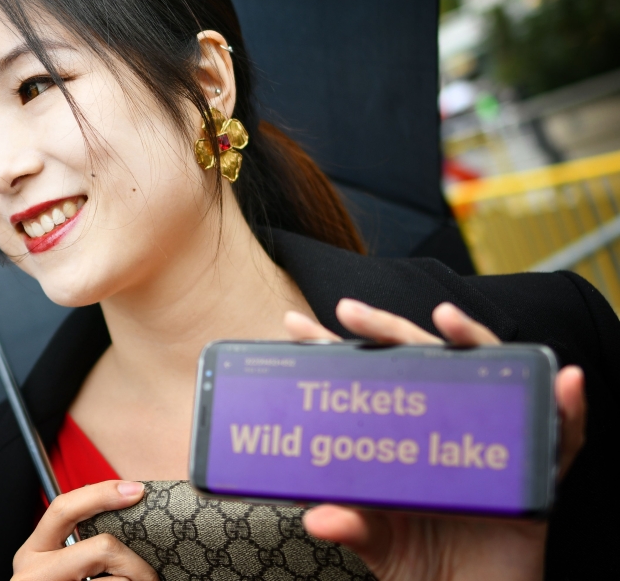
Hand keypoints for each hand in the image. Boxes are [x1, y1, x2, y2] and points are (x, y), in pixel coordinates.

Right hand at [12, 480, 157, 580]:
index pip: (65, 508)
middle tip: (149, 579)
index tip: (137, 490)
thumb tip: (125, 517)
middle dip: (134, 563)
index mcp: (33, 553)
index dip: (102, 493)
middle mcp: (35, 573)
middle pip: (102, 548)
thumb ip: (79, 547)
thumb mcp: (58, 568)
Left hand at [281, 299, 586, 580]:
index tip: (296, 326)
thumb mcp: (380, 546)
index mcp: (403, 440)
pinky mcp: (535, 477)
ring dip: (473, 341)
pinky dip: (567, 409)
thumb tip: (318, 519)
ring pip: (488, 377)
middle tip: (349, 310)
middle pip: (420, 363)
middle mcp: (446, 430)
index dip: (334, 351)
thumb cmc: (425, 568)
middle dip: (386, 329)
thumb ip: (355, 528)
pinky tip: (562, 381)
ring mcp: (491, 445)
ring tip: (448, 318)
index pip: (368, 382)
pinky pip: (560, 438)